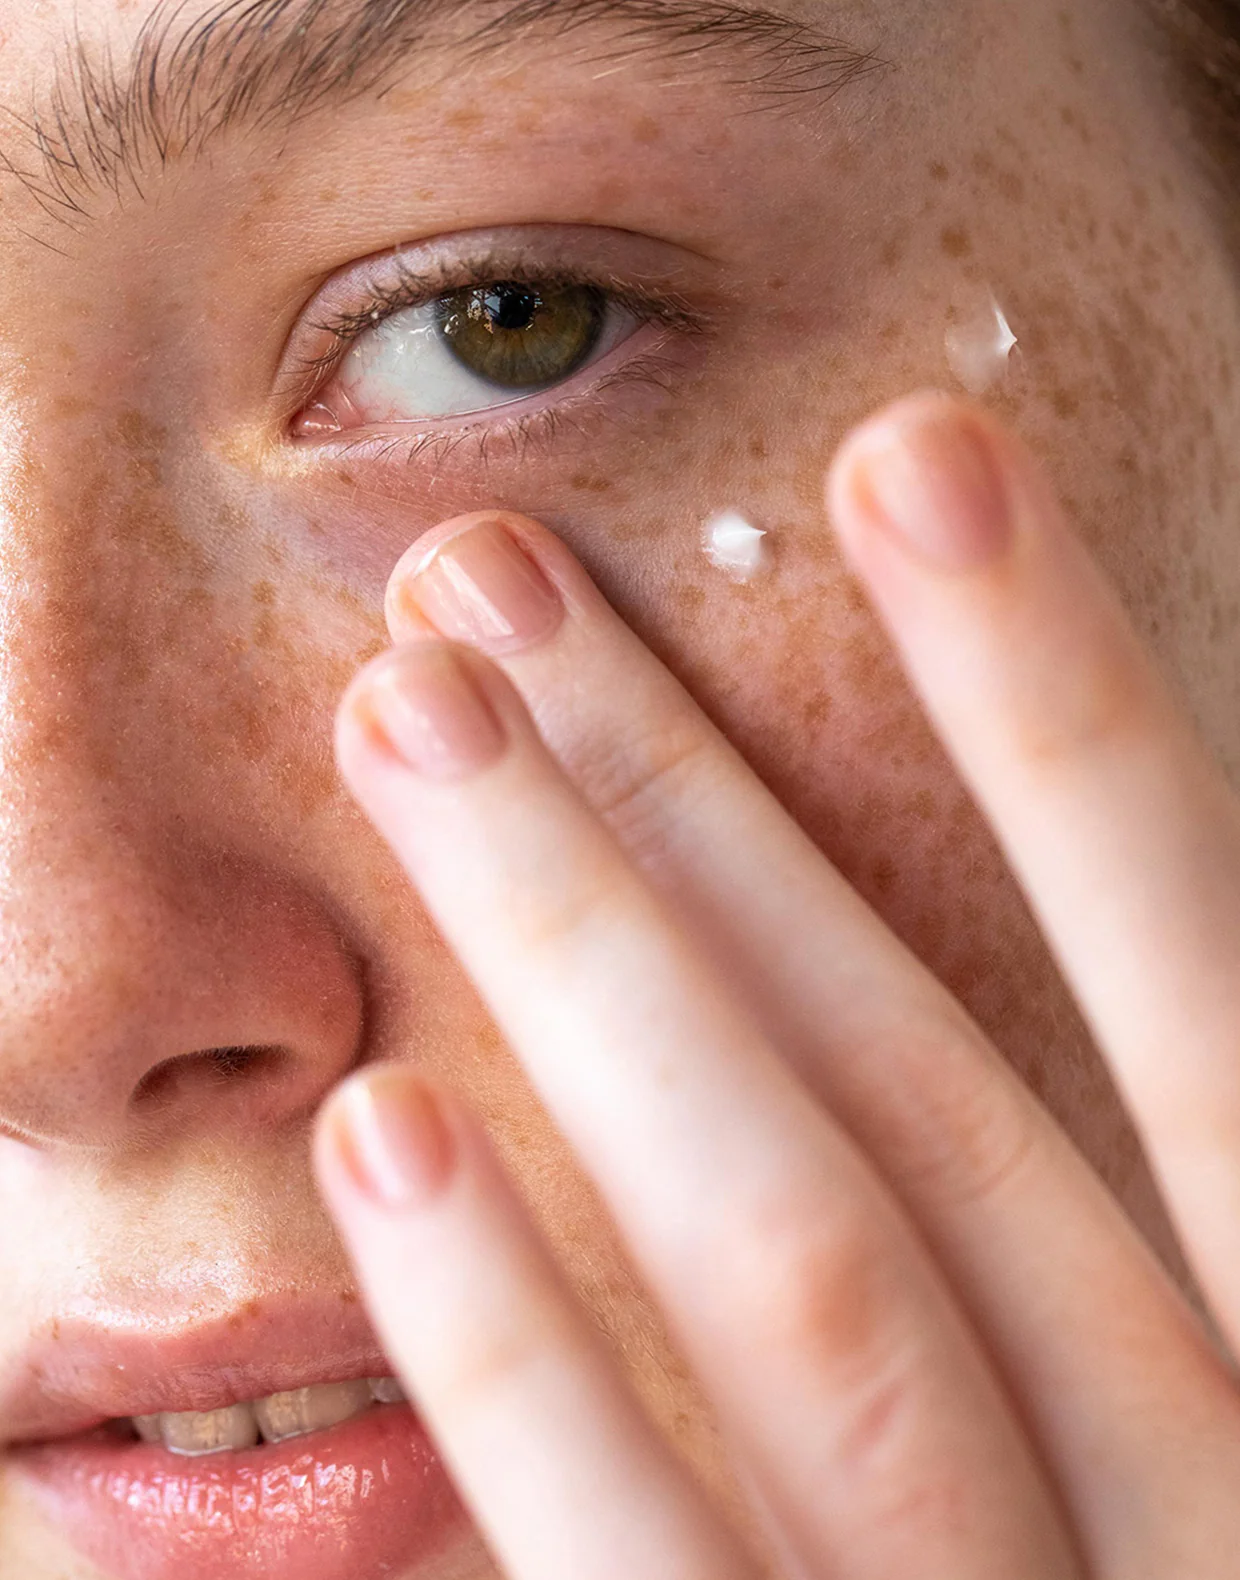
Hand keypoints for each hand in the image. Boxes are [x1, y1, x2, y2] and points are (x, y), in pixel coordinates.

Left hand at [312, 392, 1239, 1579]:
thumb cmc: (1190, 1565)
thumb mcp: (1227, 1377)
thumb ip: (1158, 1214)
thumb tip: (1034, 940)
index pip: (1205, 988)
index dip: (1072, 708)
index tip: (917, 460)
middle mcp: (1210, 1503)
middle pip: (926, 1099)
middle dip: (705, 808)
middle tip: (489, 588)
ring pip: (806, 1283)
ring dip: (598, 975)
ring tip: (413, 731)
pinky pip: (663, 1567)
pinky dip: (523, 1351)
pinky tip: (383, 1119)